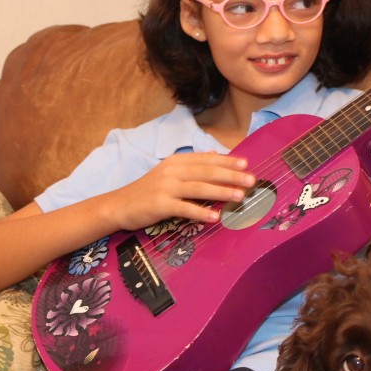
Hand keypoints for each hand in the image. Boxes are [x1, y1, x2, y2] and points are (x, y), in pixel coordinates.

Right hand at [105, 152, 255, 229]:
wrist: (119, 205)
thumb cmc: (147, 190)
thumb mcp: (168, 172)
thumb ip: (191, 164)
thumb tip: (215, 153)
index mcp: (176, 161)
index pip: (206, 159)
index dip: (227, 161)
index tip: (246, 164)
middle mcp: (172, 171)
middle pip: (206, 172)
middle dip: (231, 176)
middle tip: (251, 180)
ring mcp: (165, 187)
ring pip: (199, 188)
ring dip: (221, 192)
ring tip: (240, 197)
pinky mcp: (160, 205)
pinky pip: (184, 208)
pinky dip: (200, 212)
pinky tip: (215, 217)